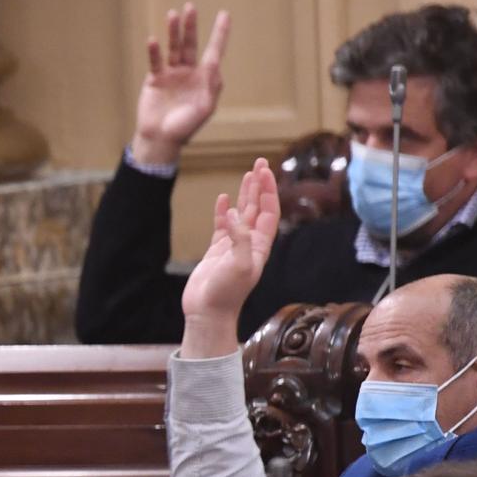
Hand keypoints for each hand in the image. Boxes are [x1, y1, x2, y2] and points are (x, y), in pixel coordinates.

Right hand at [131, 3, 229, 165]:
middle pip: (191, 44)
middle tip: (190, 7)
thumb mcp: (205, 107)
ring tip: (173, 15)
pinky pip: (156, 62)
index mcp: (205, 78)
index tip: (225, 14)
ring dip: (173, 32)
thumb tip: (214, 62)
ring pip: (173, 49)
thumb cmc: (186, 127)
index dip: (219, 33)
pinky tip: (154, 40)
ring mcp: (171, 74)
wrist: (161, 139)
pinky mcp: (155, 80)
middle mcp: (189, 72)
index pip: (214, 51)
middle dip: (191, 26)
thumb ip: (212, 85)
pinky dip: (155, 51)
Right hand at [180, 158, 279, 357]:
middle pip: (258, 208)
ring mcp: (232, 247)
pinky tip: (222, 200)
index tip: (265, 171)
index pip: (268, 211)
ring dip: (245, 194)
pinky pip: (222, 226)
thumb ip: (240, 237)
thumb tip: (234, 213)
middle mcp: (250, 243)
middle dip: (260, 185)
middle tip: (259, 163)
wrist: (207, 313)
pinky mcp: (216, 252)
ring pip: (242, 214)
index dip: (268, 190)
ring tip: (246, 175)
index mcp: (260, 245)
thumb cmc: (226, 294)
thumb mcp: (239, 264)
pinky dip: (222, 212)